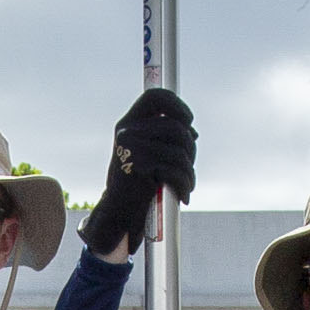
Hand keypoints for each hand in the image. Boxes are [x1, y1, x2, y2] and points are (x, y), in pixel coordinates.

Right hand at [84, 85, 198, 255]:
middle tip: (189, 167)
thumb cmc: (136, 184)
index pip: (155, 97)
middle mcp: (127, 131)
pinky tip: (183, 194)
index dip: (177, 105)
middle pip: (176, 128)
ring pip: (179, 151)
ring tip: (188, 184)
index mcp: (128, 122)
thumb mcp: (148, 155)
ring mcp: (130, 147)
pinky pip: (174, 170)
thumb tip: (192, 132)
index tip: (188, 122)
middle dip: (191, 150)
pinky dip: (184, 184)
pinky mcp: (136, 166)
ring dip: (189, 172)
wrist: (117, 212)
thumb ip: (166, 139)